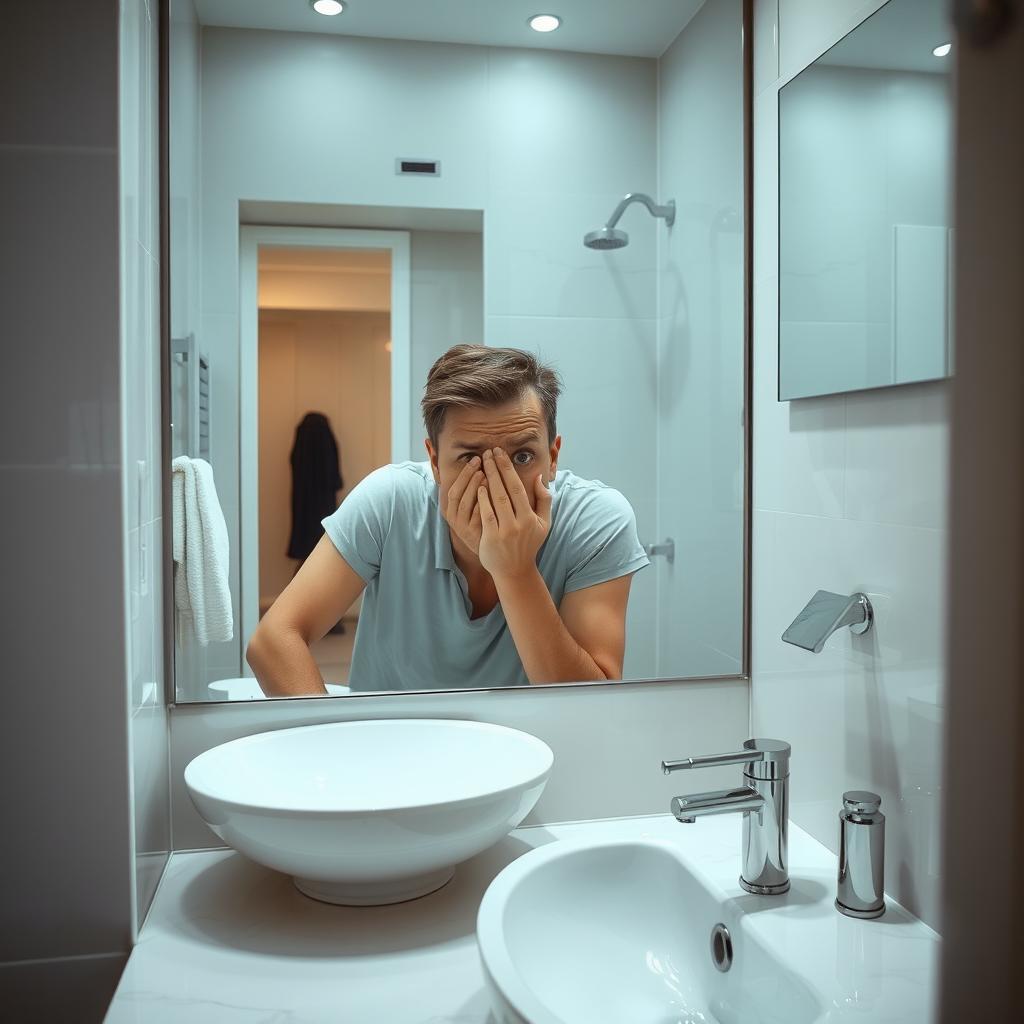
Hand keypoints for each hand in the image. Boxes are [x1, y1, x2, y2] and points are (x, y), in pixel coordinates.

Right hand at [443, 455, 484, 554]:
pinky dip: (482, 504)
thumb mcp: (473, 507)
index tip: (476, 459)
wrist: (490, 550)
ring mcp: (463, 527)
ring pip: (465, 504)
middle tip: (481, 462)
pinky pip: (476, 517)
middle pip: (457, 494)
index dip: (464, 473)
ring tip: (484, 474)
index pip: (454, 487)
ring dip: (473, 487)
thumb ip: (473, 489)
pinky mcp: (473, 535)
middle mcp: (453, 518)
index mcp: (451, 508)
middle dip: (468, 476)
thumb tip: (480, 465)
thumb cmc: (483, 523)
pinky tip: (490, 494)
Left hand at [477, 448, 551, 580]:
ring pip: (495, 500)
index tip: (501, 453)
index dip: (508, 469)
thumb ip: (544, 500)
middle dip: (496, 469)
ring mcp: (504, 531)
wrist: (515, 570)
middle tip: (488, 452)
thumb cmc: (529, 543)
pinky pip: (486, 514)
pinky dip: (482, 499)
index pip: (518, 488)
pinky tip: (478, 485)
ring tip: (482, 463)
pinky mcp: (491, 538)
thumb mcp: (544, 523)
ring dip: (488, 480)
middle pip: (505, 490)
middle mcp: (518, 523)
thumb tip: (538, 477)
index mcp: (530, 518)